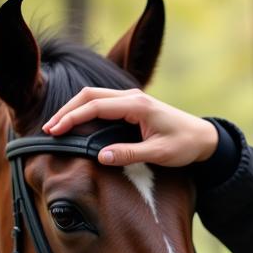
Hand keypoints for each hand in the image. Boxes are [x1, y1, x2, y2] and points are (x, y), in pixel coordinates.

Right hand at [42, 87, 217, 166]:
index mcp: (138, 105)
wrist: (204, 138)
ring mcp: (133, 99)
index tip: (54, 132)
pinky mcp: (133, 106)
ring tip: (56, 127)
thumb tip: (99, 157)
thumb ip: (130, 154)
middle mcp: (133, 97)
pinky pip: (103, 102)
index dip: (72, 118)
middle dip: (66, 110)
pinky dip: (85, 110)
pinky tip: (75, 123)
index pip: (96, 106)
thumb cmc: (185, 145)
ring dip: (74, 109)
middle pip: (89, 95)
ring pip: (94, 96)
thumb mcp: (159, 153)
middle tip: (48, 129)